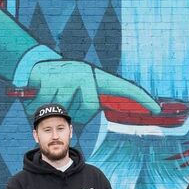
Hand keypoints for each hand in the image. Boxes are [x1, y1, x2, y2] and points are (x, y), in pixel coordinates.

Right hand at [27, 59, 159, 123]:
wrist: (32, 63)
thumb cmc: (58, 86)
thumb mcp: (75, 96)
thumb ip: (85, 109)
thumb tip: (91, 125)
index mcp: (95, 78)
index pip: (123, 88)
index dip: (141, 98)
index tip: (157, 108)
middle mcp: (86, 73)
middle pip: (86, 111)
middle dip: (73, 112)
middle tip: (64, 97)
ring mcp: (68, 72)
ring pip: (64, 109)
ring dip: (54, 109)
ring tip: (50, 92)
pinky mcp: (49, 75)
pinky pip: (46, 103)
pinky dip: (38, 103)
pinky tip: (38, 91)